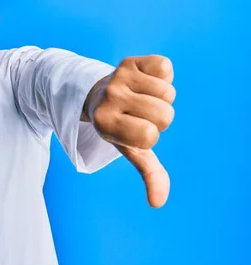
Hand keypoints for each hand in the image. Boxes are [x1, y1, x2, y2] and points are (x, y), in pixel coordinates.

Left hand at [85, 55, 175, 207]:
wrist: (97, 94)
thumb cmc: (119, 125)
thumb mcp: (130, 148)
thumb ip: (147, 173)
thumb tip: (157, 203)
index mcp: (105, 124)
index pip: (150, 135)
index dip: (150, 134)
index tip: (134, 129)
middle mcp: (109, 99)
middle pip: (164, 114)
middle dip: (158, 116)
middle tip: (138, 112)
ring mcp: (117, 77)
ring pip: (167, 91)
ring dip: (161, 96)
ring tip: (140, 97)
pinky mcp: (128, 61)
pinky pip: (164, 67)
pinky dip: (161, 74)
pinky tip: (144, 80)